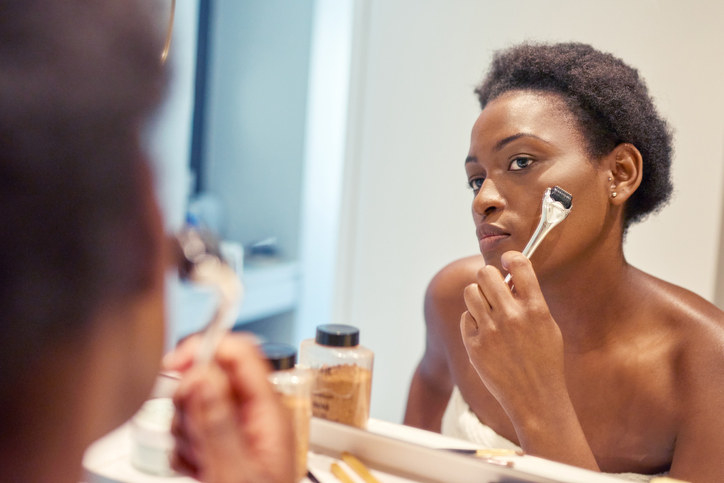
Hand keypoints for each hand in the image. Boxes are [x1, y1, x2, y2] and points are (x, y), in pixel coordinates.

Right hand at [165, 333, 294, 482]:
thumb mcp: (237, 472)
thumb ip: (218, 421)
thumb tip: (203, 372)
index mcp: (269, 413)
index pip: (241, 352)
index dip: (206, 348)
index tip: (174, 364)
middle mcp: (255, 417)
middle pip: (210, 376)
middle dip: (189, 403)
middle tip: (195, 436)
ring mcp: (238, 432)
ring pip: (195, 404)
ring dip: (185, 432)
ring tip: (200, 462)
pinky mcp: (221, 448)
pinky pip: (188, 432)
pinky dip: (184, 451)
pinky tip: (196, 470)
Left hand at [460, 251, 565, 418]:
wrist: (535, 398)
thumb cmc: (544, 360)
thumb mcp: (547, 326)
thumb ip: (529, 300)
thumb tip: (509, 276)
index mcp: (536, 308)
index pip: (519, 264)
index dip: (510, 258)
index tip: (506, 263)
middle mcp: (512, 317)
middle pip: (485, 273)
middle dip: (488, 278)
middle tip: (494, 290)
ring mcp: (491, 331)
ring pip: (471, 292)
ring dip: (478, 297)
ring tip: (488, 310)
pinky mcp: (474, 345)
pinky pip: (465, 317)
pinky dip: (473, 321)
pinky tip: (485, 333)